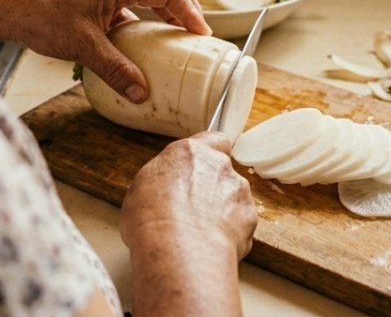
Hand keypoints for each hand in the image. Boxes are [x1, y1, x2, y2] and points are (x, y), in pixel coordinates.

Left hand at [0, 0, 209, 101]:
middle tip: (196, 31)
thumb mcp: (83, 47)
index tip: (201, 34)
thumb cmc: (41, 17)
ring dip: (164, 8)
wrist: (7, 9)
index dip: (189, 10)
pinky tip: (143, 40)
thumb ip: (115, 69)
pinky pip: (129, 2)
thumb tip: (142, 92)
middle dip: (184, 4)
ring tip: (177, 34)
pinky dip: (143, 16)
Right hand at [121, 131, 256, 259]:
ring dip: (223, 211)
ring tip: (200, 232)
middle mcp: (219, 166)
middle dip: (211, 188)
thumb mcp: (140, 189)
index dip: (207, 156)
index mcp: (191, 152)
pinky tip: (211, 244)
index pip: (212, 140)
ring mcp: (238, 191)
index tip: (196, 170)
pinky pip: (241, 223)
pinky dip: (231, 233)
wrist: (177, 250)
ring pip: (233, 198)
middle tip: (192, 210)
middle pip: (221, 172)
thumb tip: (163, 190)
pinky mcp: (250, 217)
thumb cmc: (152, 219)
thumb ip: (162, 180)